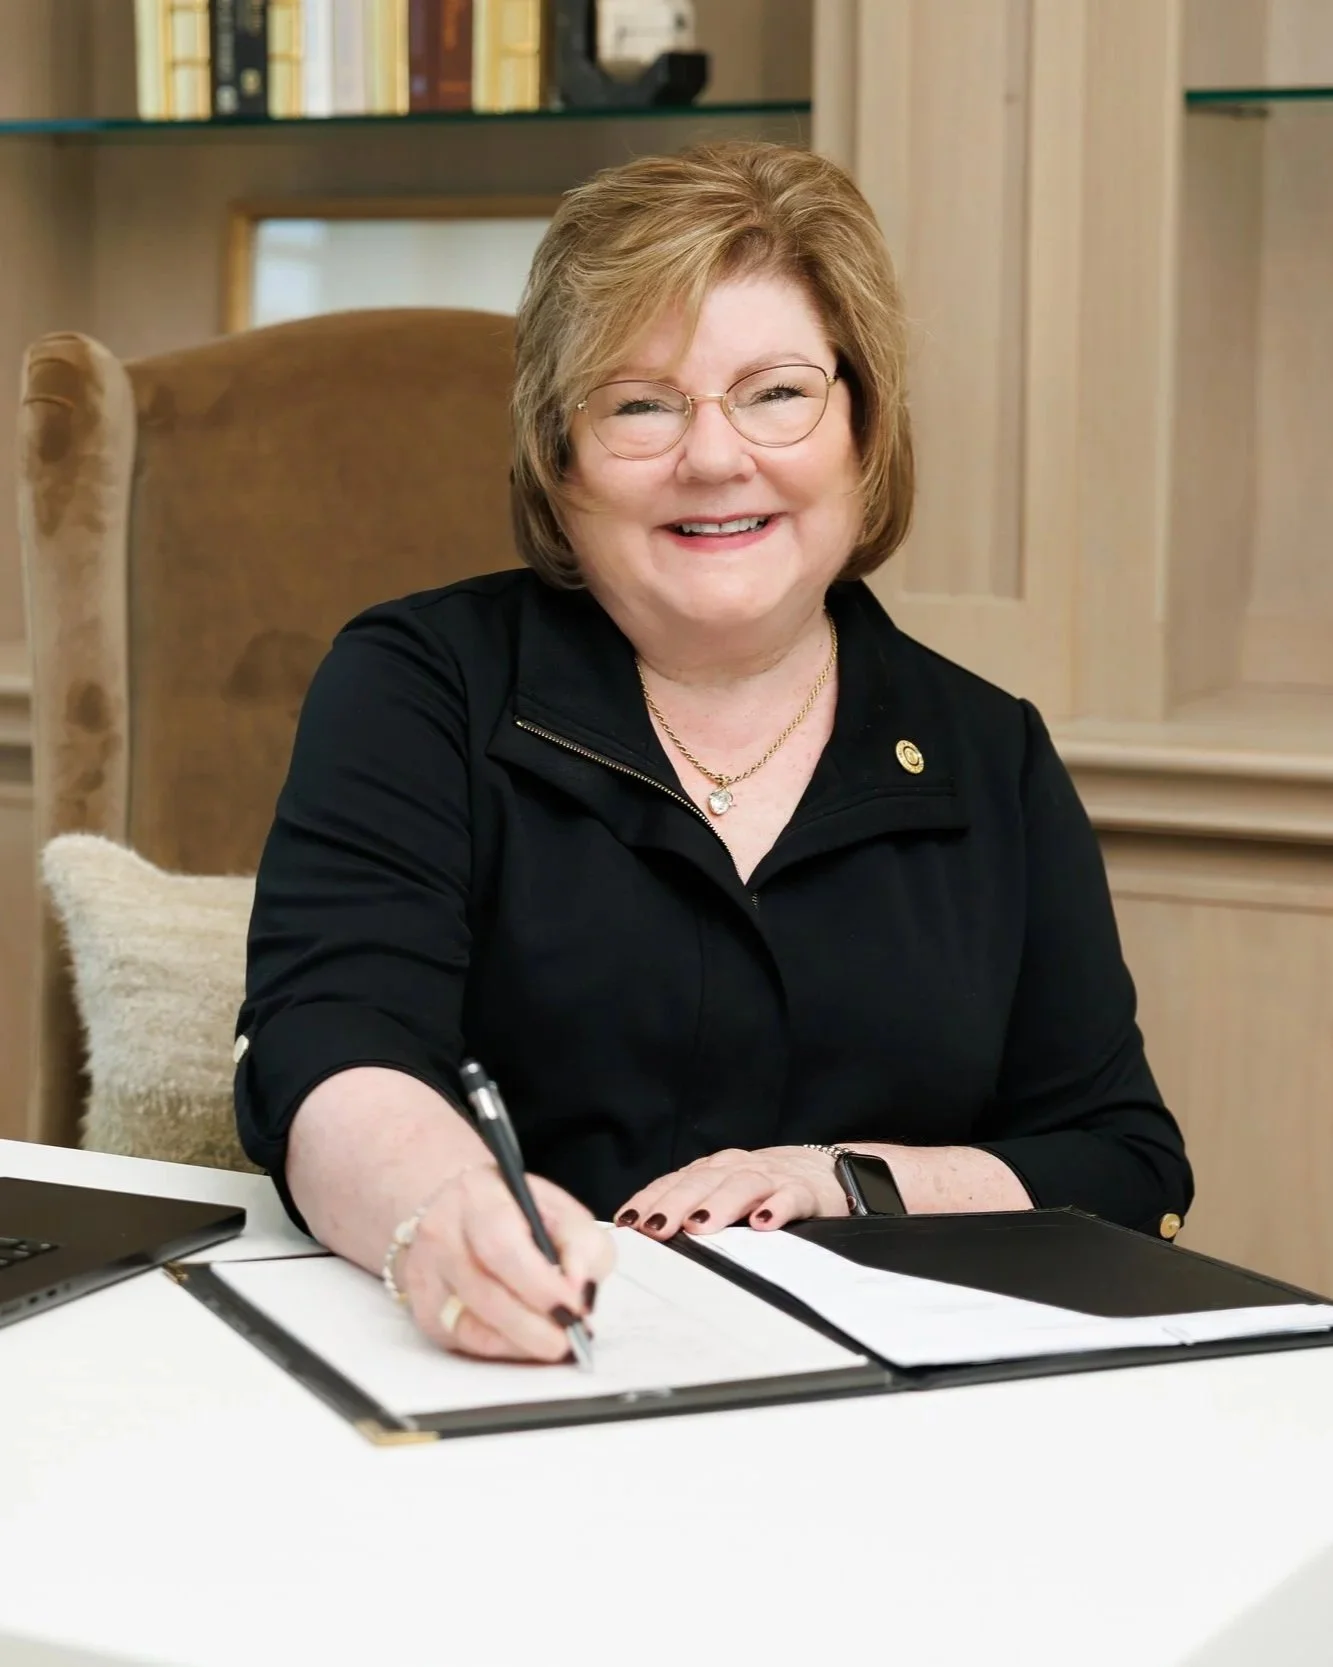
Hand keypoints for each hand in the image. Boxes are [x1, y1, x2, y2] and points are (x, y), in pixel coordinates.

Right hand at [399, 1165, 614, 1362]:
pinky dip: (502, 1349)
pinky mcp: (424, 1309)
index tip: (575, 1309)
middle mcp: (441, 1234)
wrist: (455, 1209)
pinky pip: (463, 1342)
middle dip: (533, 1325)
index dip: (540, 1285)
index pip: (503, 1246)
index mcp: (478, 1196)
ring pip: (471, 1325)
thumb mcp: (559, 1209)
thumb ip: (581, 1244)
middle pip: (485, 1292)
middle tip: (569, 1339)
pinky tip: (525, 1342)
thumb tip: (579, 1291)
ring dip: (521, 1342)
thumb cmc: (516, 1211)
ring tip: (554, 1343)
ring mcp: (426, 1274)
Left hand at [615, 1146, 849, 1237]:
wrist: (823, 1170)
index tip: (629, 1222)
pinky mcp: (803, 1190)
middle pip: (702, 1182)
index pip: (675, 1182)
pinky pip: (789, 1197)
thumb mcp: (721, 1193)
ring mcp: (771, 1177)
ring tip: (700, 1227)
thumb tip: (641, 1235)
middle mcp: (736, 1168)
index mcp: (712, 1170)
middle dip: (676, 1204)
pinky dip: (776, 1208)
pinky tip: (764, 1224)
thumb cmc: (762, 1189)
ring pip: (741, 1186)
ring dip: (719, 1205)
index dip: (651, 1200)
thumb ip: (689, 1207)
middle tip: (656, 1228)